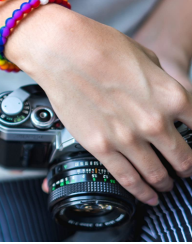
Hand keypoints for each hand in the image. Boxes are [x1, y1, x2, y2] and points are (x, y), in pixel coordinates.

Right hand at [5, 5, 191, 205]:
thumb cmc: (100, 47)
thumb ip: (159, 83)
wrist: (63, 50)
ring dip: (164, 182)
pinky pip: (127, 178)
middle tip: (183, 170)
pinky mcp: (100, 146)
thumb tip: (160, 98)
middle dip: (186, 167)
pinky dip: (141, 192)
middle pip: (183, 158)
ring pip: (156, 174)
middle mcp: (154, 121)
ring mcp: (126, 138)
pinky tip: (147, 196)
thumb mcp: (144, 57)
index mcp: (171, 96)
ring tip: (164, 185)